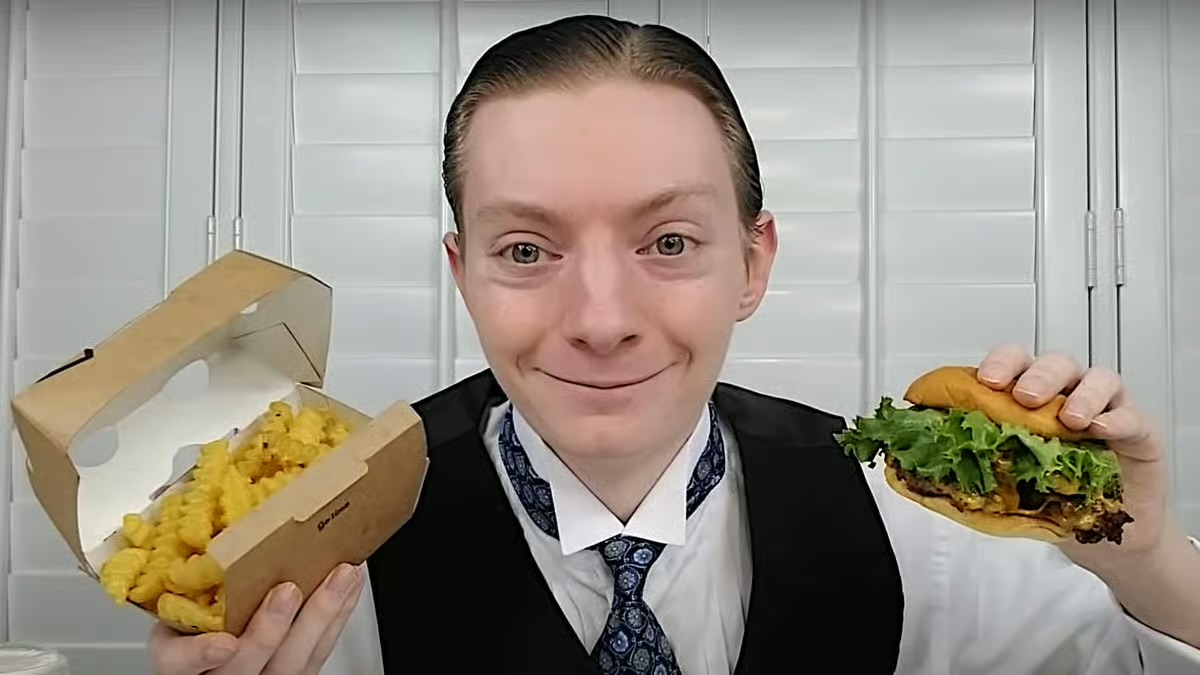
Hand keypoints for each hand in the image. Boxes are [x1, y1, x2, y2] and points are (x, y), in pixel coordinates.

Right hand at [149, 563, 364, 674]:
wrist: (216, 646)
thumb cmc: (192, 614)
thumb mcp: (174, 601)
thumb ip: (182, 574)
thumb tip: (190, 513)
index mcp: (179, 654)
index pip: (177, 662)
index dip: (197, 656)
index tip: (223, 643)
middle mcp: (217, 671)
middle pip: (244, 665)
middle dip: (270, 630)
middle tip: (287, 591)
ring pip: (291, 663)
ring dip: (320, 615)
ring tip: (339, 577)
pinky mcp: (292, 672)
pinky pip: (319, 652)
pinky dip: (339, 615)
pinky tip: (351, 587)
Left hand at [975, 345, 1169, 561]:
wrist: (1103, 539)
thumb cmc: (1053, 498)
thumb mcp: (1010, 479)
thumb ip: (982, 462)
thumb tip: (932, 465)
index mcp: (1031, 398)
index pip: (1015, 364)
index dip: (1001, 364)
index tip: (986, 380)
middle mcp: (1068, 395)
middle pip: (1056, 364)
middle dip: (1038, 375)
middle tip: (1025, 397)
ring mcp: (1106, 410)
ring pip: (1099, 379)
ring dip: (1083, 394)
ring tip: (1069, 419)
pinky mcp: (1139, 433)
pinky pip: (1132, 416)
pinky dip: (1117, 419)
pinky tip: (1101, 431)